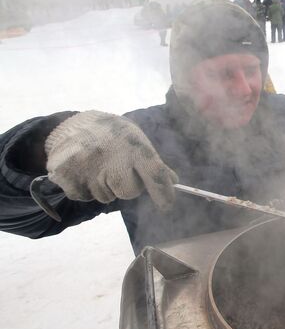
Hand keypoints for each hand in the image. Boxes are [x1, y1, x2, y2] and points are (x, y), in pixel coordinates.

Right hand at [45, 111, 178, 209]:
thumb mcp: (135, 139)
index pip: (155, 173)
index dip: (163, 192)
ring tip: (98, 166)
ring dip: (105, 188)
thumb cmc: (111, 134)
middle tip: (117, 170)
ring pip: (106, 197)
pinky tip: (83, 170)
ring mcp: (88, 168)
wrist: (70, 123)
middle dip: (127, 186)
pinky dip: (85, 189)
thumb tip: (173, 181)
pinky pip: (85, 197)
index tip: (167, 205)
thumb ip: (152, 162)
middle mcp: (112, 157)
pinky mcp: (67, 177)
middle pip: (129, 192)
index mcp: (133, 145)